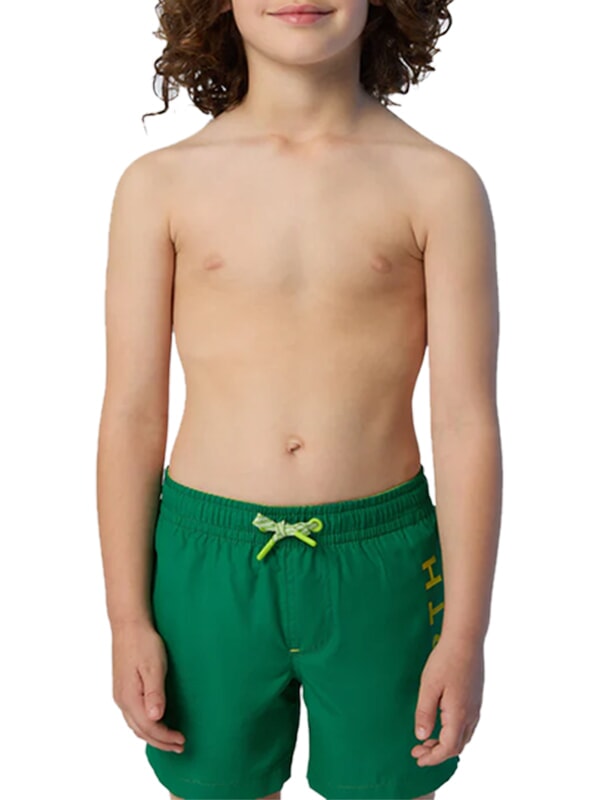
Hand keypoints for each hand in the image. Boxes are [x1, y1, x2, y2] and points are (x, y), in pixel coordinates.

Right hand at [111, 621, 185, 753]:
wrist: (129, 625)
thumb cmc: (143, 643)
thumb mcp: (153, 666)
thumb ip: (154, 693)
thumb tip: (155, 718)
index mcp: (129, 697)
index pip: (149, 727)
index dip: (166, 737)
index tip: (182, 740)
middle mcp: (122, 700)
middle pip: (141, 731)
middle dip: (160, 742)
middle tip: (179, 746)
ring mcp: (120, 695)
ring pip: (135, 725)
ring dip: (152, 735)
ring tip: (169, 739)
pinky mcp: (122, 689)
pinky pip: (132, 716)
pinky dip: (144, 726)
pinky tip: (154, 722)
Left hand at [411, 633, 483, 765]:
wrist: (466, 639)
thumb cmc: (445, 660)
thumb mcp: (428, 687)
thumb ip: (424, 713)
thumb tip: (422, 736)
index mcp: (459, 714)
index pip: (448, 748)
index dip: (432, 757)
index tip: (417, 758)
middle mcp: (471, 714)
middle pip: (457, 746)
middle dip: (438, 752)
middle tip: (418, 750)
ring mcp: (476, 706)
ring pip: (464, 736)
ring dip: (446, 743)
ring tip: (428, 739)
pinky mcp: (476, 698)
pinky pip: (468, 725)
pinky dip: (454, 732)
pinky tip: (442, 723)